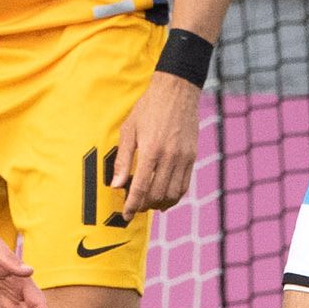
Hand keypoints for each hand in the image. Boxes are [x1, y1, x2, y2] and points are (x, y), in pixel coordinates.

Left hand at [111, 71, 199, 215]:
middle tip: (134, 207)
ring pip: (173, 193)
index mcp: (151, 150)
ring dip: (160, 204)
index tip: (126, 215)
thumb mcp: (128, 130)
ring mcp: (184, 158)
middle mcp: (170, 157)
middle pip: (158, 194)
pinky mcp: (192, 157)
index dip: (132, 205)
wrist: (176, 92)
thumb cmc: (147, 109)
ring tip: (148, 204)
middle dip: (144, 206)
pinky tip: (164, 197)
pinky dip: (174, 196)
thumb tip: (116, 185)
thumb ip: (123, 159)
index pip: (141, 187)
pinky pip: (185, 185)